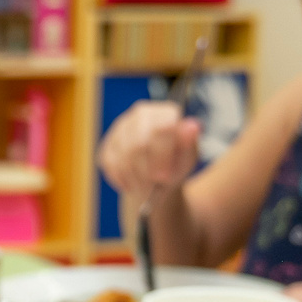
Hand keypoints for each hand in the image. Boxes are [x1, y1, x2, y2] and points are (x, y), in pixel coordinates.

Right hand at [98, 101, 202, 218]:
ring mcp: (121, 127)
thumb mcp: (187, 158)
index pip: (160, 127)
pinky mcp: (108, 144)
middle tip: (153, 187)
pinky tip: (133, 184)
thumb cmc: (176, 165)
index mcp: (165, 112)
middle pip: (138, 143)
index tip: (165, 176)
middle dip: (146, 171)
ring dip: (135, 178)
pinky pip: (111, 163)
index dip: (161, 154)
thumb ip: (189, 144)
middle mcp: (142, 114)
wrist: (158, 178)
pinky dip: (123, 179)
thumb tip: (192, 126)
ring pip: (123, 156)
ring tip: (146, 188)